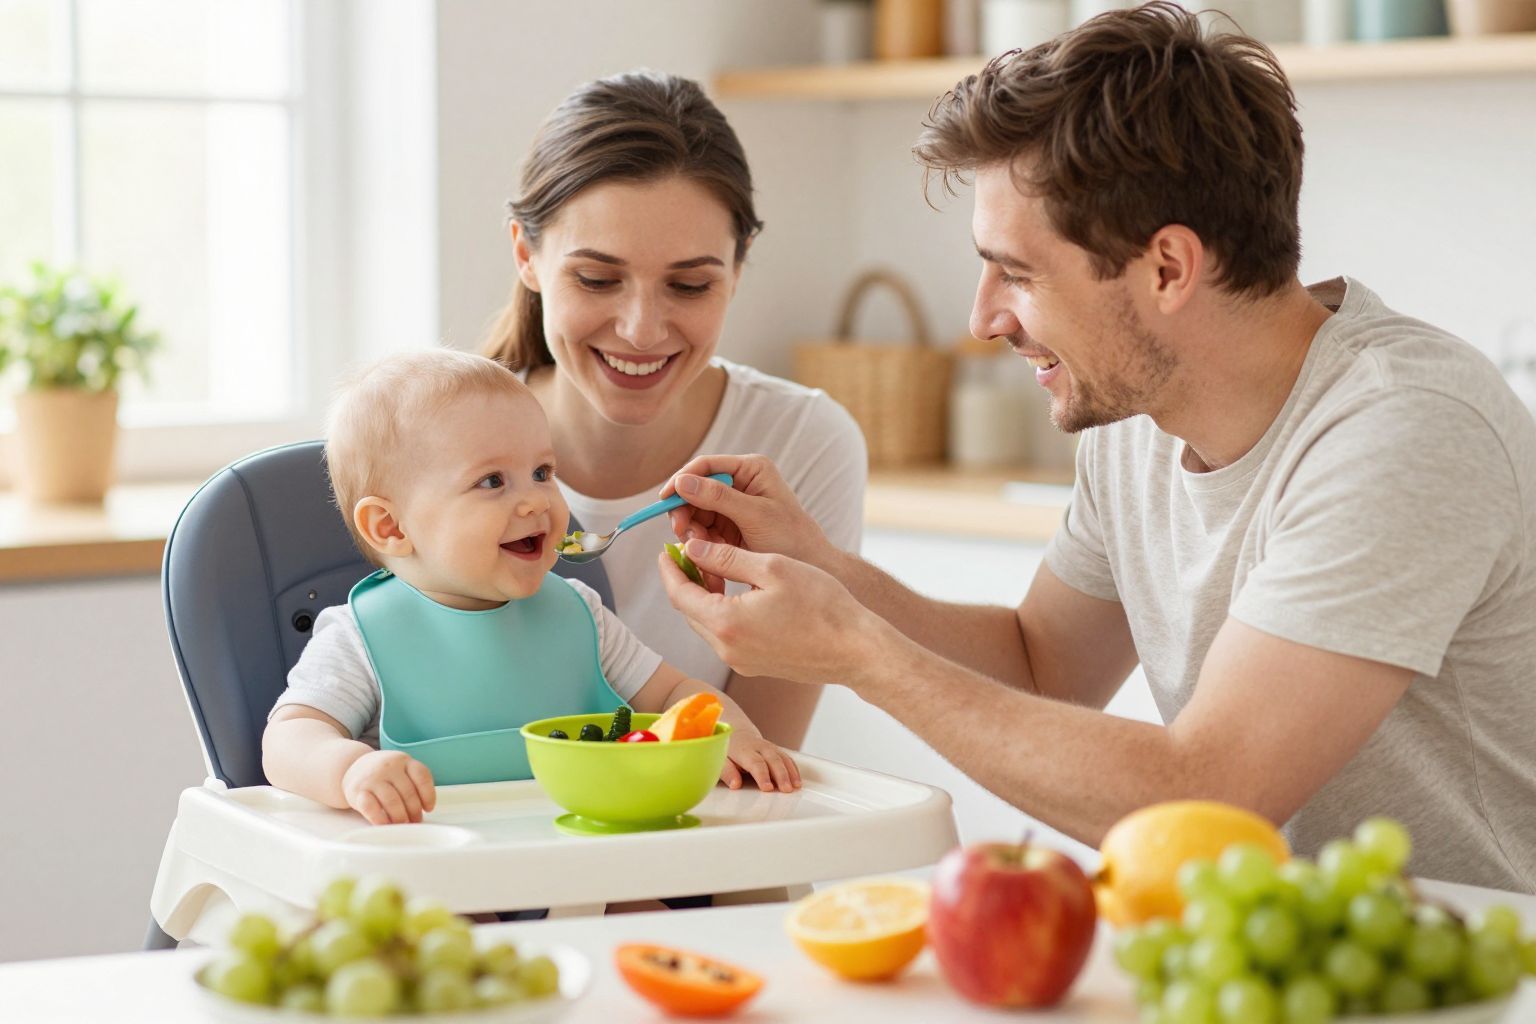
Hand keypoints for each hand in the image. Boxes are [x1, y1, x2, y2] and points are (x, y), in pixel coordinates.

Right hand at [341, 750, 436, 824]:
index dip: (428, 795)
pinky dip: (380, 819)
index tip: (428, 809)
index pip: (422, 776)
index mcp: (403, 760)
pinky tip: (385, 824)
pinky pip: (371, 808)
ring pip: (392, 802)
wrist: (353, 767)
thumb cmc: (384, 774)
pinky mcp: (357, 790)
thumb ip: (412, 783)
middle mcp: (388, 766)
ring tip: (402, 824)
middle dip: (414, 811)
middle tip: (415, 821)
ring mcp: (372, 777)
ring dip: (400, 817)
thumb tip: (423, 810)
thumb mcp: (400, 769)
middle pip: (408, 793)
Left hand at [657, 539, 885, 685]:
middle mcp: (726, 648)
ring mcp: (740, 661)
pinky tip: (735, 593)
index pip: (679, 594)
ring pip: (706, 624)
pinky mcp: (754, 666)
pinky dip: (721, 612)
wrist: (855, 649)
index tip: (666, 549)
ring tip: (713, 567)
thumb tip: (691, 548)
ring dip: (703, 597)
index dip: (669, 569)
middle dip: (684, 580)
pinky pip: (725, 636)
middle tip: (688, 552)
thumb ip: (726, 558)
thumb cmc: (821, 604)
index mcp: (725, 622)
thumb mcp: (772, 567)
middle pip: (689, 611)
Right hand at [660, 455, 836, 587]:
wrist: (813, 569)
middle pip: (696, 491)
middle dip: (686, 512)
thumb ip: (719, 497)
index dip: (682, 480)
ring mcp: (733, 507)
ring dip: (692, 532)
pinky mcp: (730, 529)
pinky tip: (706, 559)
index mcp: (751, 469)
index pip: (706, 466)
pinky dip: (700, 546)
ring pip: (696, 514)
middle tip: (682, 533)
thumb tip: (683, 482)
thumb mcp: (755, 516)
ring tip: (699, 550)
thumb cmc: (792, 538)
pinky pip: (703, 533)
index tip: (664, 499)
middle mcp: (740, 483)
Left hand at [723, 733, 801, 792]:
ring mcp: (771, 748)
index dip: (762, 775)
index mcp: (745, 750)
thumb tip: (735, 785)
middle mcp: (760, 748)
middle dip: (781, 775)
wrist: (739, 734)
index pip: (756, 763)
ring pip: (783, 758)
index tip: (767, 788)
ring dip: (791, 773)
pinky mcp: (778, 751)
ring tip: (795, 787)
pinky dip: (794, 770)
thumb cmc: (729, 752)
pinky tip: (797, 781)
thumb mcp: (721, 761)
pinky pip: (788, 759)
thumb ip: (727, 772)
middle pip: (774, 760)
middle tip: (786, 790)